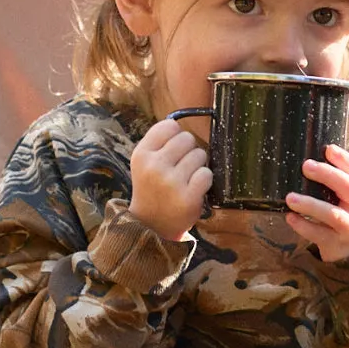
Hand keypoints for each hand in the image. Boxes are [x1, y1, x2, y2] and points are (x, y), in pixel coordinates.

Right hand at [129, 119, 212, 240]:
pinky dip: (204, 180)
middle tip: (181, 167)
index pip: (169, 126)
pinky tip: (195, 188)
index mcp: (142, 154)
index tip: (173, 149)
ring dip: (198, 165)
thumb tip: (180, 122)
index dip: (175, 135)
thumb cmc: (152, 188)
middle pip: (187, 138)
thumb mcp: (145, 162)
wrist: (150, 225)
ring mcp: (171, 182)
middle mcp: (155, 166)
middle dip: (189, 150)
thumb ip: (160, 142)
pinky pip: (207, 174)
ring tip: (186, 179)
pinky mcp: (188, 198)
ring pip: (200, 155)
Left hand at [285, 144, 348, 261]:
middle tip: (306, 166)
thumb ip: (338, 183)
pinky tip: (290, 217)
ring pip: (332, 214)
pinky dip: (303, 225)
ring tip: (290, 197)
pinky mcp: (336, 243)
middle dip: (327, 175)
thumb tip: (311, 161)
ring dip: (310, 205)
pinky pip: (318, 234)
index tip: (328, 149)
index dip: (343, 160)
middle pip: (347, 187)